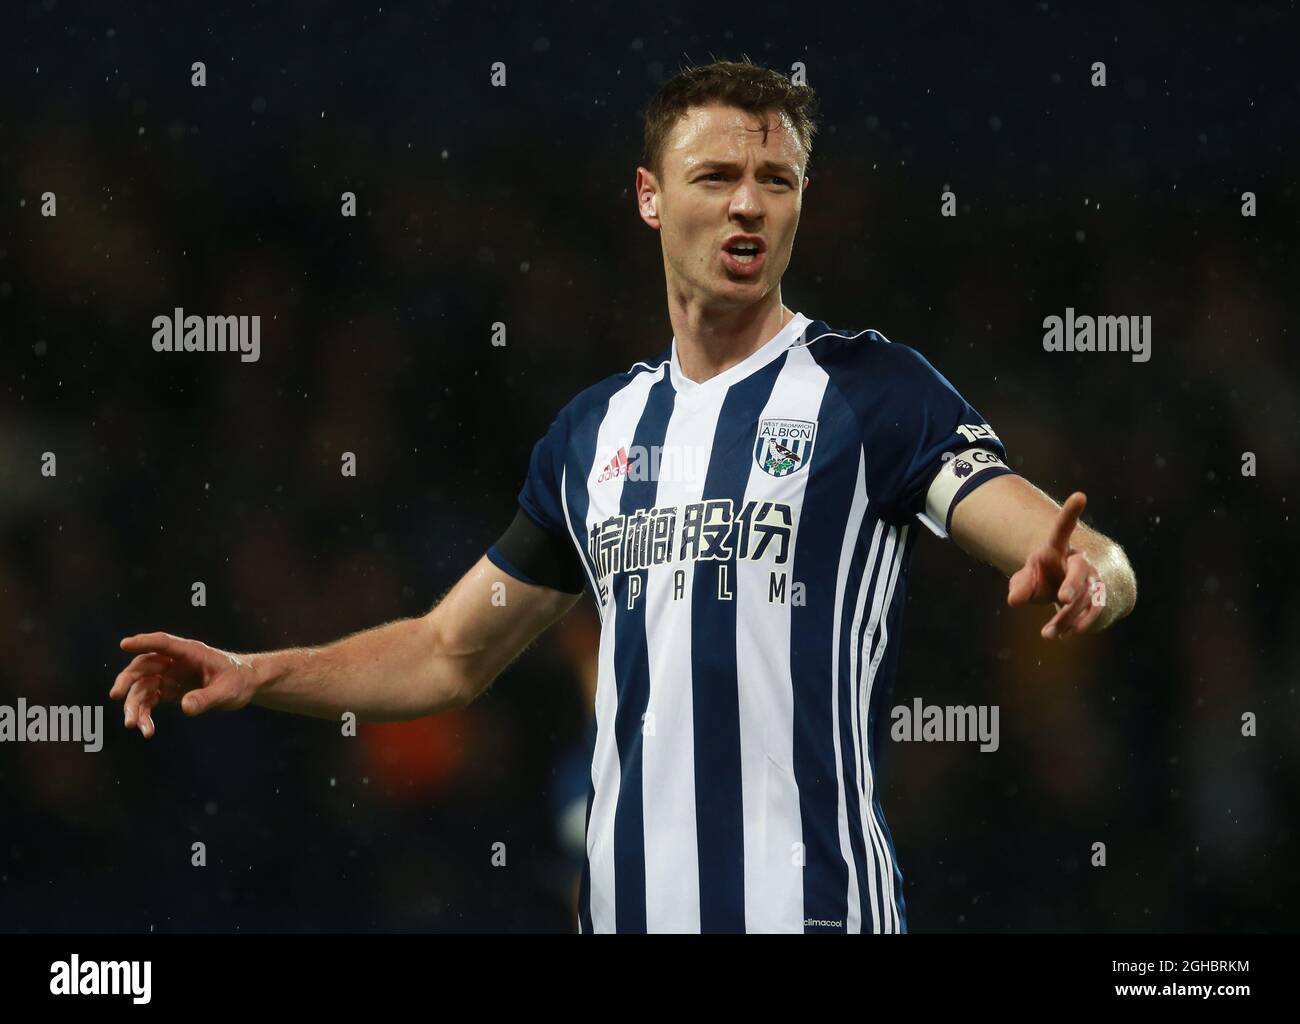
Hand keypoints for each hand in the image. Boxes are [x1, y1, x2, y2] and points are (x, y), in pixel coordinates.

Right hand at [110, 632, 258, 737]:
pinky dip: (145, 714)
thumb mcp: (227, 690)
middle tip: (116, 695)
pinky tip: (146, 730)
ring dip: (134, 704)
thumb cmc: (239, 681)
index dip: (144, 641)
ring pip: (143, 686)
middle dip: (128, 680)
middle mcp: (176, 662)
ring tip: (132, 725)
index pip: (163, 642)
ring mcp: (171, 676)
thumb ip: (207, 698)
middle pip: (144, 666)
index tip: (124, 644)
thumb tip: (185, 706)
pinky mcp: (170, 691)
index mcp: (191, 652)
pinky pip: (150, 700)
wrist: (246, 686)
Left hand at [1006, 492, 1105, 638]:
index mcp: (1059, 548)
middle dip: (1073, 584)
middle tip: (1063, 599)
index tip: (1080, 495)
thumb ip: (1021, 585)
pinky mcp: (1100, 600)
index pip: (1064, 528)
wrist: (1073, 590)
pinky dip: (1077, 625)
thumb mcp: (1029, 579)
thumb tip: (1013, 599)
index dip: (1071, 512)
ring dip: (1068, 616)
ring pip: (1086, 597)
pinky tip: (1061, 635)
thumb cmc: (1046, 578)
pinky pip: (1094, 612)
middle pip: (1081, 570)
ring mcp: (1093, 581)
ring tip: (1047, 633)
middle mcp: (1080, 561)